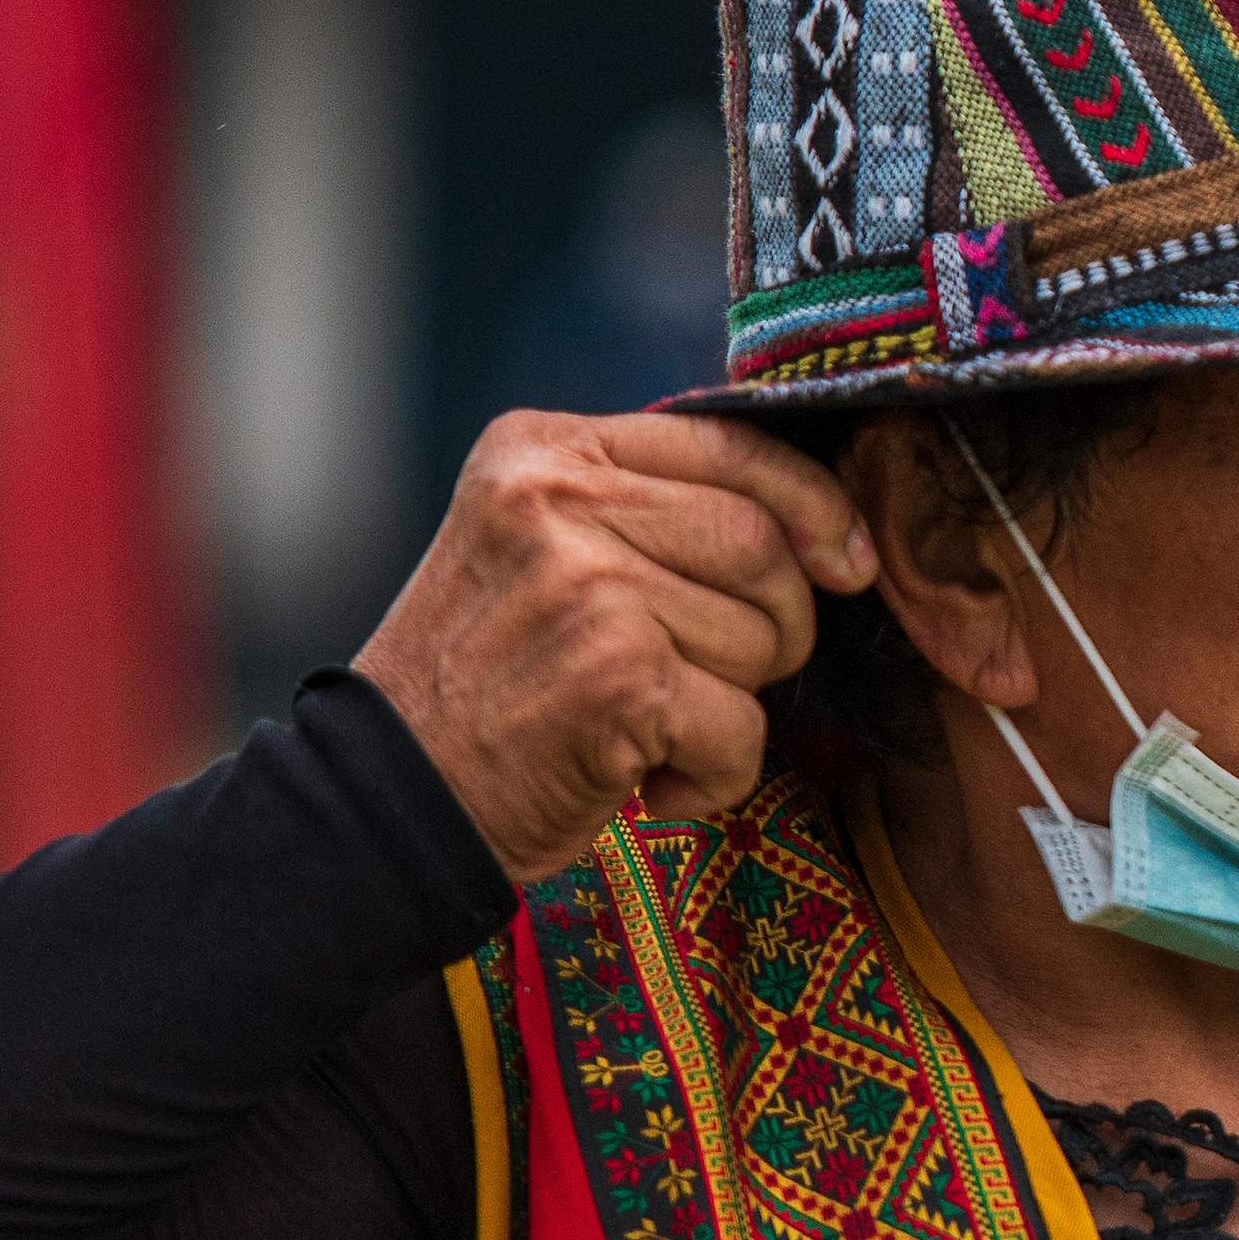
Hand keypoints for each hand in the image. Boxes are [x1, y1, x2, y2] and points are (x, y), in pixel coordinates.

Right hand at [353, 413, 879, 883]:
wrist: (392, 796)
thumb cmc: (491, 681)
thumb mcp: (540, 547)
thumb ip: (648, 507)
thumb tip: (825, 524)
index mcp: (542, 450)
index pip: (730, 443)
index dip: (814, 503)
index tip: (846, 560)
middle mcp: (556, 500)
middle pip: (764, 542)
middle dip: (776, 624)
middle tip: (708, 677)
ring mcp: (587, 585)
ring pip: (762, 637)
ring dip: (732, 705)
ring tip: (647, 725)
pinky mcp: (616, 676)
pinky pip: (744, 726)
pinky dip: (716, 775)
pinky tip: (648, 780)